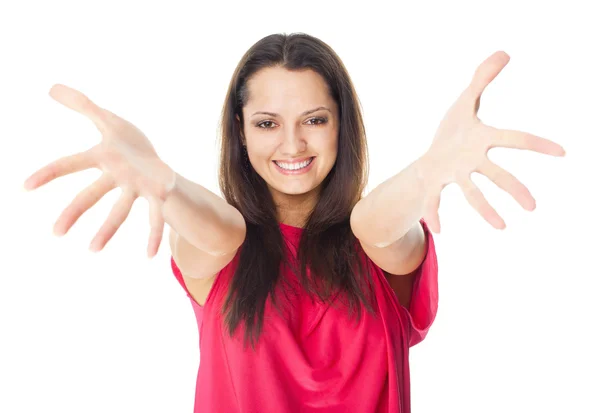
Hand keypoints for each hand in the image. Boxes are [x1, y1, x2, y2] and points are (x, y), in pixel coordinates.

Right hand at [24, 84, 175, 256]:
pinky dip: (153, 234)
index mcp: (104, 158)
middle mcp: (117, 177)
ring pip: (121, 210)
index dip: (49, 173)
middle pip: (92, 194)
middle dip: (74, 211)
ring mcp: (136, 188)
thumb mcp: (108, 120)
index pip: (71, 163)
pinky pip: (155, 217)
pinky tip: (151, 255)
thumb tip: (51, 87)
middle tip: (56, 233)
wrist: (158, 164)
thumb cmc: (130, 145)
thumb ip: (82, 105)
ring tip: (92, 250)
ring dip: (108, 229)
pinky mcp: (157, 196)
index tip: (25, 187)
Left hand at [420, 51, 565, 233]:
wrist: (430, 158)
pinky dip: (434, 212)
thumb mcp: (465, 101)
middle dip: (514, 188)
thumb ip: (482, 79)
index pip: (514, 138)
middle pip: (496, 174)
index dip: (537, 144)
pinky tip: (437, 228)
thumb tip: (504, 52)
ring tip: (502, 227)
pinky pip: (434, 199)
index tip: (562, 152)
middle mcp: (471, 160)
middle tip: (533, 206)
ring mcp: (453, 174)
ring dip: (484, 209)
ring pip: (471, 193)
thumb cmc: (452, 132)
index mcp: (482, 139)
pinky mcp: (434, 183)